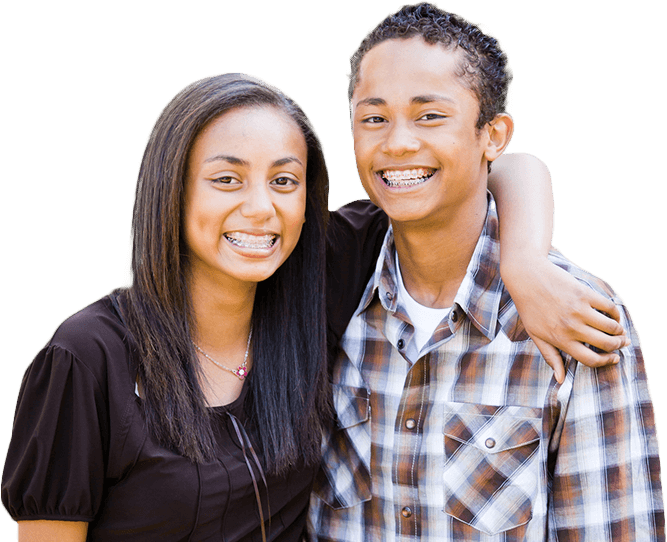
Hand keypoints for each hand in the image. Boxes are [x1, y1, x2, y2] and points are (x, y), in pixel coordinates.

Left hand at [501, 256, 628, 383]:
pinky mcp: (584, 294)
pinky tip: (613, 315)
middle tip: (621, 343)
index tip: (613, 358)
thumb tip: (560, 379)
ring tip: (619, 330)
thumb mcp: (535, 335)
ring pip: (612, 327)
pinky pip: (609, 307)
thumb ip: (550, 357)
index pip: (591, 360)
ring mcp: (579, 310)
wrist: (526, 277)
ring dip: (620, 331)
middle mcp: (571, 327)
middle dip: (618, 346)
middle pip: (606, 344)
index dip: (606, 362)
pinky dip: (616, 313)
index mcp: (560, 340)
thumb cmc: (529, 308)